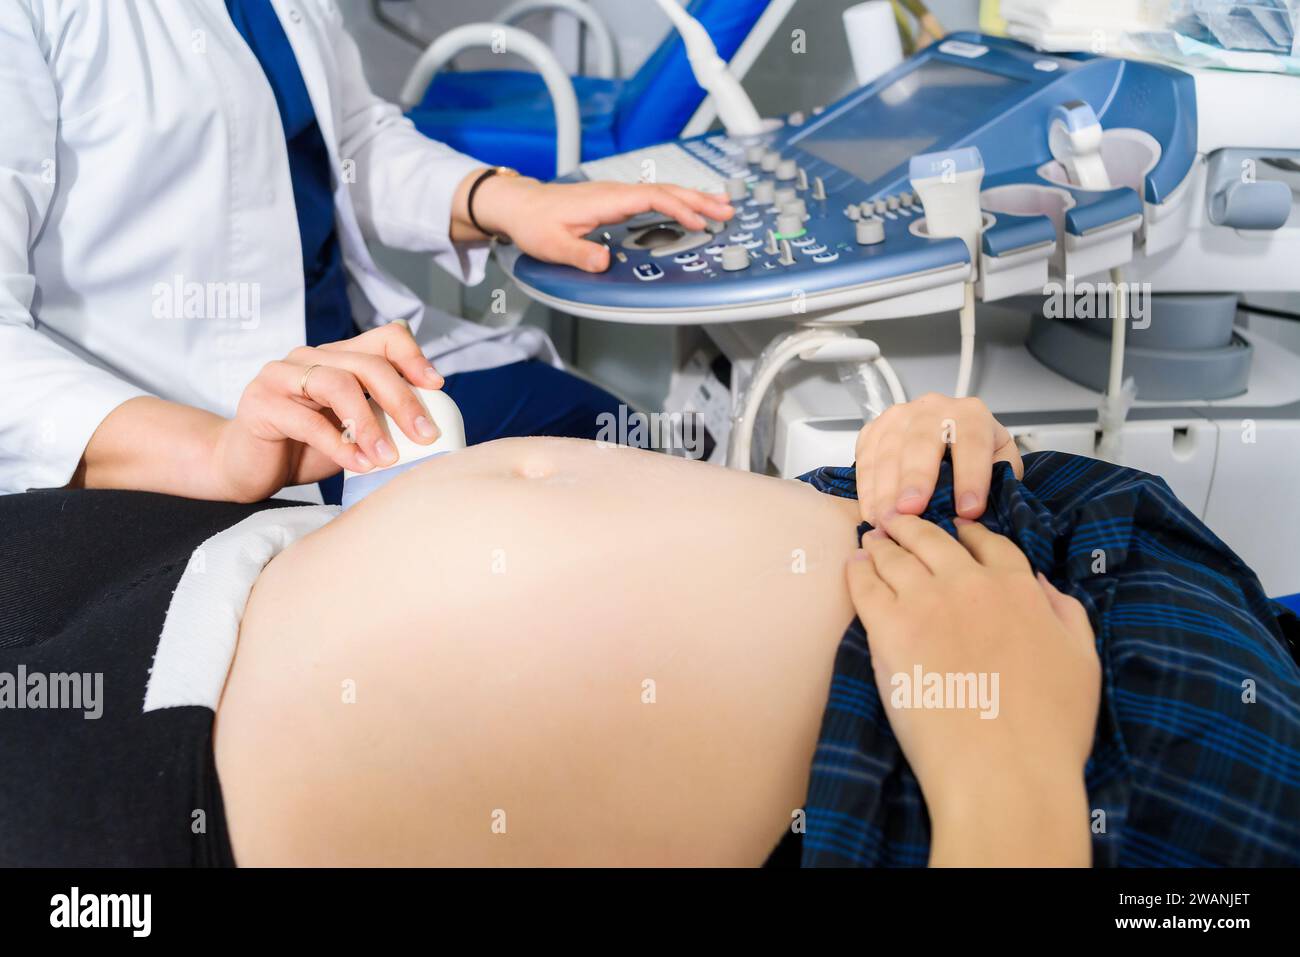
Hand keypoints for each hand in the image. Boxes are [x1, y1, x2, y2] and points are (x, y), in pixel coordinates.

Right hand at [211, 323, 443, 502]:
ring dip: (369, 424)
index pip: (384, 337)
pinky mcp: (260, 404)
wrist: (244, 467)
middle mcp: (309, 358)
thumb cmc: (304, 448)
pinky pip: (307, 421)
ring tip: (388, 457)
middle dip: (402, 400)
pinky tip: (358, 464)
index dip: (413, 357)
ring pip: (337, 384)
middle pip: (367, 364)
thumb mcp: (353, 430)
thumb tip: (430, 428)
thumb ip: (382, 419)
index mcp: (337, 357)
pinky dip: (339, 445)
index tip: (436, 386)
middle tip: (424, 434)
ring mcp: (281, 376)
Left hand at [467, 174, 734, 272]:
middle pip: (666, 190)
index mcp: (606, 199)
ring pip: (663, 191)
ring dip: (693, 198)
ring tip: (721, 205)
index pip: (652, 197)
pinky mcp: (616, 199)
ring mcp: (617, 194)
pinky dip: (677, 200)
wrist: (519, 205)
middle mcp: (616, 192)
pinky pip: (654, 196)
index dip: (679, 208)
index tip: (700, 221)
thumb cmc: (534, 222)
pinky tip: (689, 207)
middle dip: (699, 199)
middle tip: (728, 208)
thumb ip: (580, 255)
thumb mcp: (553, 245)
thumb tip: (604, 262)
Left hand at [846, 513, 1099, 865]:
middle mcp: (969, 584)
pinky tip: (852, 566)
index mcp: (1019, 589)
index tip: (957, 529)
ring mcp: (925, 602)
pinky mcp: (888, 630)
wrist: (1004, 770)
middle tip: (896, 519)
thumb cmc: (1050, 730)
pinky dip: (857, 571)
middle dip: (913, 526)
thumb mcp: (1082, 662)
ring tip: (870, 538)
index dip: (970, 533)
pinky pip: (864, 587)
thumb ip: (1065, 615)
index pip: (990, 544)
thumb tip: (1042, 587)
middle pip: (933, 540)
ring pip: (895, 557)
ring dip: (882, 542)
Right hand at [855, 393, 1022, 525]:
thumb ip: (999, 478)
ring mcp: (899, 417)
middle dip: (916, 478)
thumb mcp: (999, 457)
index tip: (969, 511)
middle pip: (921, 442)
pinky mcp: (874, 429)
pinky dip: (867, 488)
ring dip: (885, 490)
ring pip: (888, 451)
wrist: (946, 427)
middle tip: (911, 511)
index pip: (972, 442)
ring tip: (888, 521)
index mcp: (970, 415)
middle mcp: (933, 408)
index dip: (971, 477)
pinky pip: (865, 458)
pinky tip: (872, 512)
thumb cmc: (973, 450)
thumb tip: (987, 511)